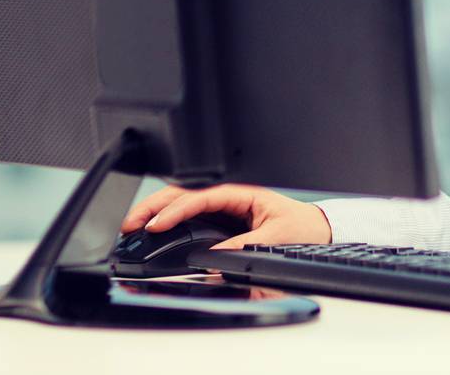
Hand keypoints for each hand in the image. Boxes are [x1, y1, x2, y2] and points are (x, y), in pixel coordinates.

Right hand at [120, 184, 333, 251]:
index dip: (176, 210)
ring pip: (182, 205)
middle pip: (184, 195)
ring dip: (156, 212)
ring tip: (133, 226)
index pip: (200, 197)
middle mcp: (228, 199)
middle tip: (131, 224)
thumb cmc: (302, 227)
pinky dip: (167, 222)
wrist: (318, 232)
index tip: (157, 225)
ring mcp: (222, 210)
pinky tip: (151, 231)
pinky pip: (189, 219)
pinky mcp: (220, 223)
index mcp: (242, 194)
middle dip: (154, 206)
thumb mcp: (275, 236)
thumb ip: (245, 245)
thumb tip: (214, 256)